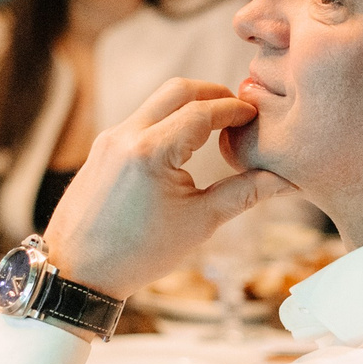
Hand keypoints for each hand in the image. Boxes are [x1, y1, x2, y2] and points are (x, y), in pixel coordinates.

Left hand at [40, 78, 297, 299]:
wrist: (76, 273)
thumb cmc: (138, 255)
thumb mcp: (199, 223)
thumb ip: (244, 193)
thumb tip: (286, 179)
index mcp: (151, 152)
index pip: (203, 111)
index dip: (235, 109)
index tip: (256, 115)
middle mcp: (126, 135)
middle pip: (178, 90)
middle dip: (213, 94)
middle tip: (239, 110)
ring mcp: (109, 139)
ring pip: (156, 102)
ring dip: (188, 105)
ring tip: (216, 126)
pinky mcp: (101, 148)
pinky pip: (140, 119)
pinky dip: (166, 120)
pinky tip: (184, 143)